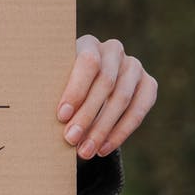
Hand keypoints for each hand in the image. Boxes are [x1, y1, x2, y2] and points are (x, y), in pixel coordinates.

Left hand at [57, 34, 157, 159]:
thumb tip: (46, 118)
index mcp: (88, 43)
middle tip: (71, 139)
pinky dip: (121, 132)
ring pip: (122, 99)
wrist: (87, 87)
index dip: (76, 90)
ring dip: (103, 129)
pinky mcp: (149, 84)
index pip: (88, 63)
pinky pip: (139, 110)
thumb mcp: (55, 82)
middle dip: (87, 115)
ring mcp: (134, 66)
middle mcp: (113, 50)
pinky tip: (104, 148)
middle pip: (105, 83)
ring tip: (85, 151)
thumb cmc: (62, 86)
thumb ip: (52, 91)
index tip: (62, 116)